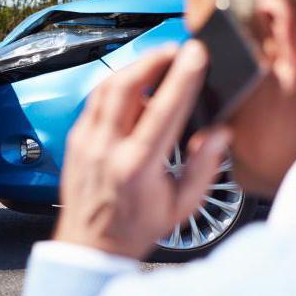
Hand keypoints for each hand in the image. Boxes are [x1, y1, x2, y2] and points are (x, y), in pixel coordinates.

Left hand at [53, 41, 232, 258]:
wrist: (89, 245)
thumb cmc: (135, 228)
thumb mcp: (181, 206)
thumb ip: (204, 167)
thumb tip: (219, 133)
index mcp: (137, 167)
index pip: (162, 110)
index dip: (181, 77)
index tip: (195, 54)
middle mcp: (106, 149)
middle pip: (126, 86)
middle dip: (153, 59)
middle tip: (175, 49)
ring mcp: (86, 141)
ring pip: (105, 87)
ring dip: (133, 67)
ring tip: (157, 60)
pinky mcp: (75, 139)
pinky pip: (94, 100)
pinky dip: (115, 85)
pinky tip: (132, 85)